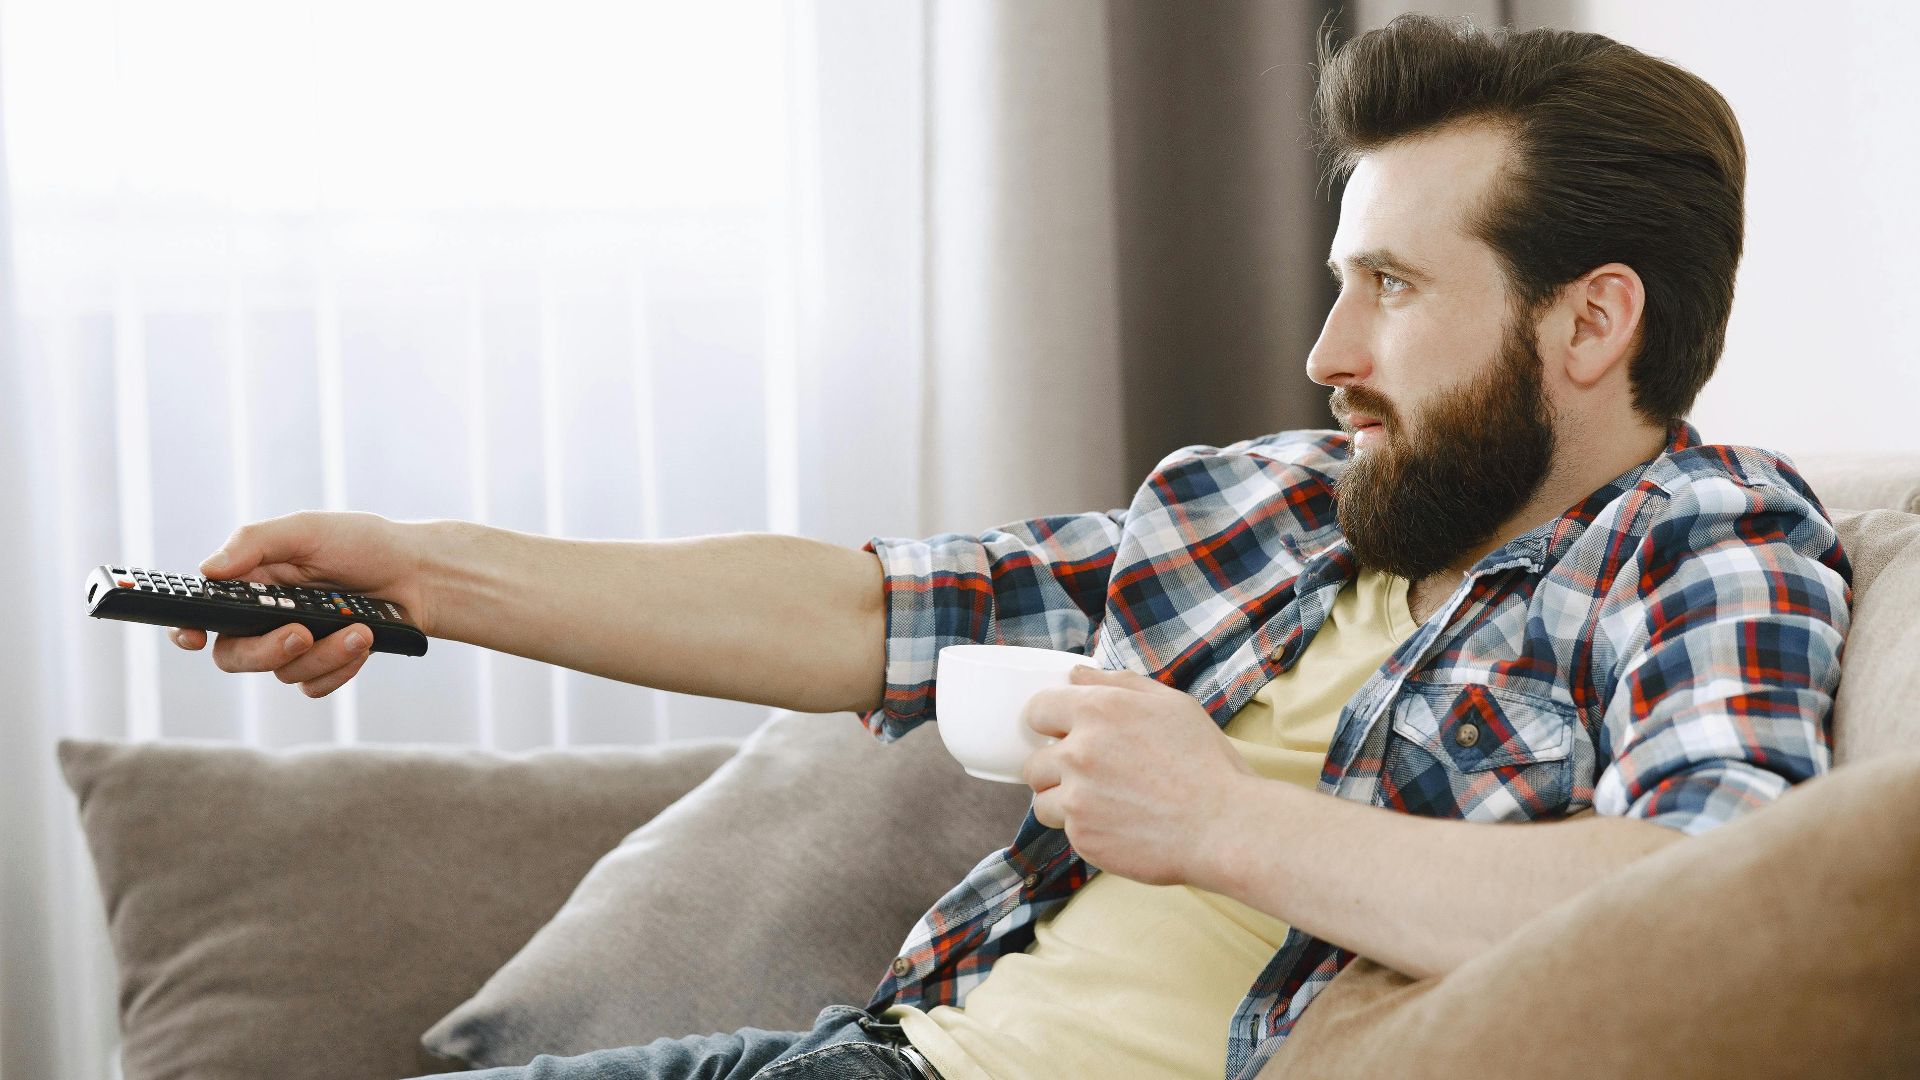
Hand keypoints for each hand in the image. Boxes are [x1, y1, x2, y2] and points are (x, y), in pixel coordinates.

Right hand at [166, 510, 439, 697]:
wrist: (420, 574)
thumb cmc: (363, 544)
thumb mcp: (307, 530)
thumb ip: (255, 544)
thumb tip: (208, 570)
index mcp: (250, 583)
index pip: (202, 612)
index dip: (186, 628)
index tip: (193, 636)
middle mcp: (264, 618)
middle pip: (235, 655)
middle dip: (267, 650)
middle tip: (301, 633)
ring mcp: (295, 645)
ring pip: (283, 672)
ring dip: (324, 653)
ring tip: (359, 629)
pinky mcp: (324, 665)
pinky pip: (313, 685)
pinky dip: (339, 667)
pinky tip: (364, 641)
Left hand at [1022, 664, 1257, 886]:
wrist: (1224, 826)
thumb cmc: (1205, 763)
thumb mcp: (1172, 705)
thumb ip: (1118, 684)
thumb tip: (1076, 673)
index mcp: (1098, 711)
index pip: (1037, 710)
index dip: (1050, 723)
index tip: (1065, 735)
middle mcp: (1078, 753)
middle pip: (1034, 762)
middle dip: (1057, 769)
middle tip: (1095, 777)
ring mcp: (1077, 798)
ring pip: (1043, 801)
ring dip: (1065, 803)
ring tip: (1106, 805)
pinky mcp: (1083, 837)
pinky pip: (1066, 831)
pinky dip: (1087, 830)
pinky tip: (1121, 826)